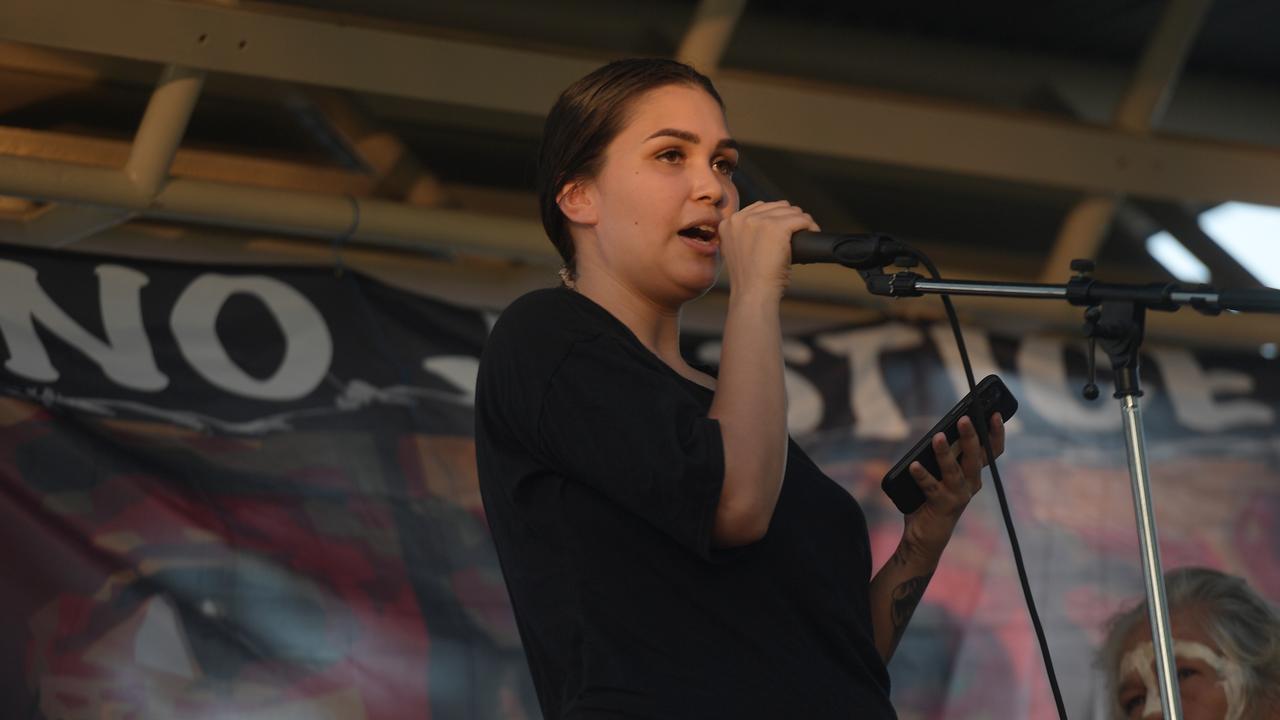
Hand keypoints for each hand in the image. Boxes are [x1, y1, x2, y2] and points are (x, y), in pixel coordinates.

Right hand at [717, 200, 818, 296]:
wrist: (753, 294)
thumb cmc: (749, 281)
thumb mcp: (737, 252)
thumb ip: (743, 236)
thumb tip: (764, 229)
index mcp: (728, 223)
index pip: (759, 208)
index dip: (776, 216)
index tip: (785, 228)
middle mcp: (741, 218)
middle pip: (776, 206)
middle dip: (790, 217)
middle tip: (799, 231)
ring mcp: (759, 221)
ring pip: (791, 211)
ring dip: (802, 220)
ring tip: (808, 231)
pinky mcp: (777, 227)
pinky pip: (801, 219)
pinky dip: (810, 225)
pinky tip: (813, 233)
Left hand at [900, 413, 1005, 567]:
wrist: (926, 536)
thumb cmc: (933, 499)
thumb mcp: (942, 475)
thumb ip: (944, 457)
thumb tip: (939, 432)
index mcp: (973, 474)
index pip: (991, 452)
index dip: (995, 434)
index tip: (994, 414)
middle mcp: (970, 484)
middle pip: (975, 458)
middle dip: (971, 437)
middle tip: (964, 419)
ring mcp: (957, 496)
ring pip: (954, 471)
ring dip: (945, 454)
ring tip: (936, 437)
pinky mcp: (941, 505)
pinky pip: (930, 487)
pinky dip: (922, 475)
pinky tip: (913, 465)